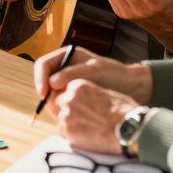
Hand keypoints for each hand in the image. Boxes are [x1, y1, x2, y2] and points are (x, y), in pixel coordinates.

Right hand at [33, 46, 152, 106]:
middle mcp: (64, 68)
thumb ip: (73, 74)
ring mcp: (67, 83)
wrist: (133, 88)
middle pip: (44, 81)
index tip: (43, 94)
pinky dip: (62, 110)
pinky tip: (70, 117)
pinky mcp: (72, 96)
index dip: (39, 79)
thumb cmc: (116, 75)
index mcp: (66, 56)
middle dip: (46, 95)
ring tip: (64, 114)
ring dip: (53, 104)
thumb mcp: (95, 71)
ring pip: (50, 94)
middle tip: (54, 109)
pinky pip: (60, 103)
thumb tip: (51, 82)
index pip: (43, 65)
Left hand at [53, 79, 138, 154]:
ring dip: (69, 123)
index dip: (71, 100)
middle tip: (81, 119)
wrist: (129, 130)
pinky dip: (71, 135)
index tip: (79, 107)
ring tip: (87, 129)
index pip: (65, 91)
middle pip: (59, 103)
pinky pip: (63, 132)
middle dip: (67, 110)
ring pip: (60, 118)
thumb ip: (91, 94)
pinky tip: (86, 136)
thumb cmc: (124, 112)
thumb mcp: (106, 93)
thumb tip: (87, 100)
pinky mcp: (67, 131)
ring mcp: (66, 114)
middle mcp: (69, 98)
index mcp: (78, 86)